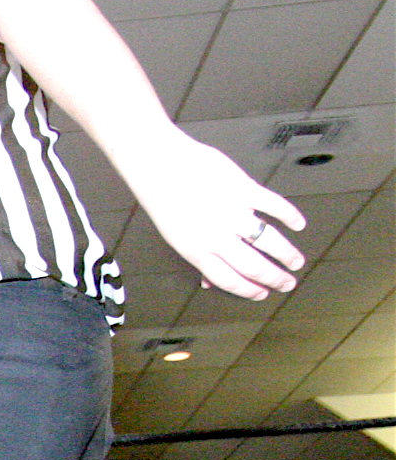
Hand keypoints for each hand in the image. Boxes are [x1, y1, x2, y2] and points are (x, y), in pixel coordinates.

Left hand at [124, 134, 305, 299]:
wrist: (161, 165)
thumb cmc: (166, 201)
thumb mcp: (175, 237)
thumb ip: (198, 258)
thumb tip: (208, 282)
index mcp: (197, 251)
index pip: (228, 280)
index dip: (249, 290)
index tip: (263, 294)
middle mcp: (216, 237)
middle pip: (252, 266)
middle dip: (274, 278)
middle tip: (288, 283)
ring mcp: (232, 212)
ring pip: (268, 241)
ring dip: (286, 254)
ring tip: (296, 262)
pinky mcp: (243, 189)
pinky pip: (273, 206)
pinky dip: (289, 216)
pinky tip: (298, 224)